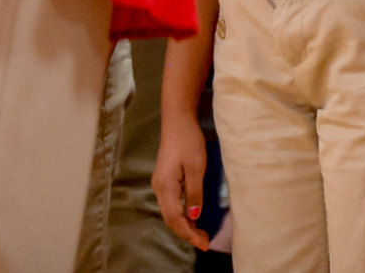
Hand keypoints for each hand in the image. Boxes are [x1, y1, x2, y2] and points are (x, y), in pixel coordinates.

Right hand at [153, 110, 212, 250]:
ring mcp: (160, 184)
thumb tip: (193, 217)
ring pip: (171, 212)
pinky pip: (172, 204)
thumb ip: (194, 193)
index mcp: (165, 187)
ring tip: (201, 234)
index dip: (189, 233)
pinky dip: (182, 214)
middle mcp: (159, 188)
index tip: (204, 243)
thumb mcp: (196, 167)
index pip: (176, 218)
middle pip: (171, 219)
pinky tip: (192, 218)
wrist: (178, 121)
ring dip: (185, 225)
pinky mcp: (165, 180)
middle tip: (205, 242)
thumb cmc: (188, 140)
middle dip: (187, 233)